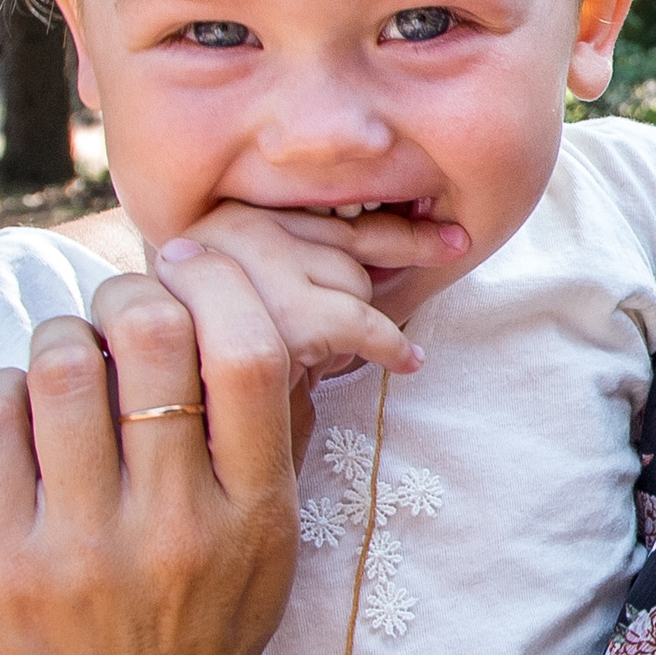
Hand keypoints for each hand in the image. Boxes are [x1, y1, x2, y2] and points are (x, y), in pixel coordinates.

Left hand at [0, 244, 316, 654]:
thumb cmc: (201, 653)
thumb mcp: (269, 558)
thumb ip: (266, 446)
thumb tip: (250, 313)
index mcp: (254, 519)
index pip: (248, 353)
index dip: (216, 284)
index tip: (192, 266)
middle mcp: (172, 529)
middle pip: (151, 338)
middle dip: (130, 298)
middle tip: (121, 308)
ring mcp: (81, 550)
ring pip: (62, 363)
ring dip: (62, 335)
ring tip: (66, 353)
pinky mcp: (0, 570)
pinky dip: (3, 389)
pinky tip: (19, 411)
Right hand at [181, 199, 468, 381]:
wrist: (200, 447)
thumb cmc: (234, 379)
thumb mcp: (257, 304)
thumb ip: (297, 260)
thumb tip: (399, 236)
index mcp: (213, 220)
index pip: (318, 207)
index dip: (394, 230)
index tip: (455, 240)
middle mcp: (220, 232)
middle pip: (338, 238)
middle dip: (371, 284)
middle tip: (403, 303)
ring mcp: (243, 272)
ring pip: (352, 277)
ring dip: (356, 324)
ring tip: (329, 357)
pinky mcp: (275, 319)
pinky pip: (359, 320)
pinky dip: (389, 345)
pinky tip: (406, 360)